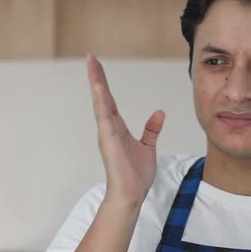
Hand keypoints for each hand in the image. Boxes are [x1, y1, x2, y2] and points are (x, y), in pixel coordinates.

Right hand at [88, 53, 164, 208]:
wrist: (131, 194)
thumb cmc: (136, 175)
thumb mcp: (148, 147)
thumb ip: (151, 129)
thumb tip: (159, 113)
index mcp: (117, 128)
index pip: (110, 100)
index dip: (103, 83)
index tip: (98, 66)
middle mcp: (109, 127)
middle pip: (101, 96)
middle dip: (96, 76)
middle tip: (91, 57)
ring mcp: (107, 133)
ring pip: (101, 102)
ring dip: (96, 83)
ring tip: (92, 64)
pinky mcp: (109, 140)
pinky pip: (104, 116)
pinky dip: (101, 101)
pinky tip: (98, 87)